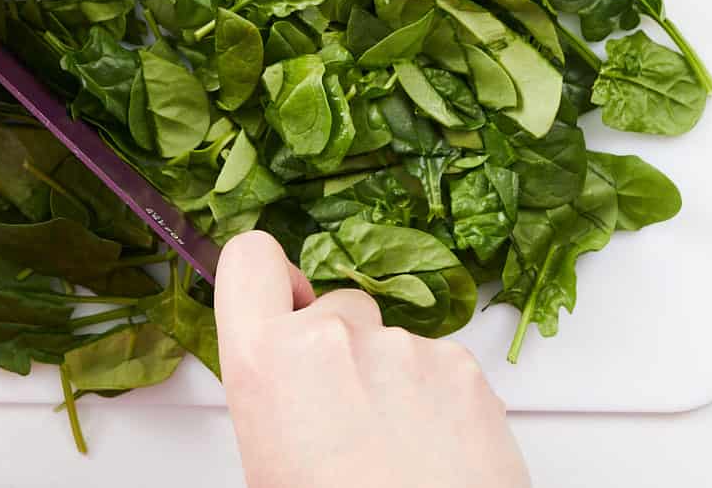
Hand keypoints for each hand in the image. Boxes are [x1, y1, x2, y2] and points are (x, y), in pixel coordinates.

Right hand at [215, 232, 530, 487]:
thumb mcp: (267, 454)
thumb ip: (274, 384)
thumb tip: (289, 370)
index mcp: (266, 361)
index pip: (248, 257)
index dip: (268, 280)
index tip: (283, 304)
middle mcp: (333, 336)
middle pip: (333, 305)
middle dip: (340, 346)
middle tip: (346, 417)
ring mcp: (404, 345)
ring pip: (390, 338)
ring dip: (391, 377)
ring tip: (395, 449)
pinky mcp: (462, 364)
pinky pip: (439, 362)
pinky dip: (437, 396)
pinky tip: (432, 450)